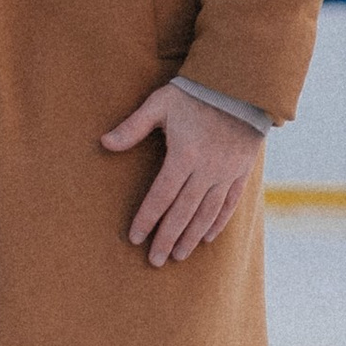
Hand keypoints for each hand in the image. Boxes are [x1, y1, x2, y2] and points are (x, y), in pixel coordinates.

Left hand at [101, 83, 262, 269]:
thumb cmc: (194, 93)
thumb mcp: (160, 104)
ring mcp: (226, 174)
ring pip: (207, 213)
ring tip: (178, 255)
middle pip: (183, 212)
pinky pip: (229, 204)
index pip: (161, 196)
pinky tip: (207, 238)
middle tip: (155, 260)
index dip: (147, 218)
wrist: (241, 85)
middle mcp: (206, 171)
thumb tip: (104, 143)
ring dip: (191, 236)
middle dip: (167, 237)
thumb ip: (133, 126)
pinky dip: (218, 223)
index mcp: (184, 156)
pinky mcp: (240, 173)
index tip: (135, 238)